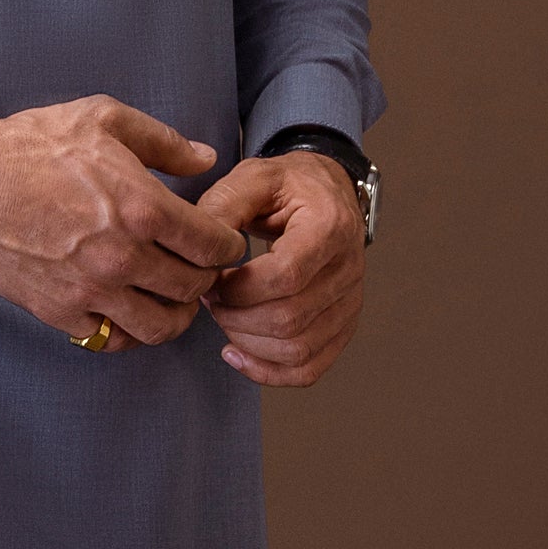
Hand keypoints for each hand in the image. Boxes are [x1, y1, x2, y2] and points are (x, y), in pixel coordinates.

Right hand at [0, 99, 247, 345]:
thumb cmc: (34, 145)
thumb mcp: (105, 120)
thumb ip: (164, 142)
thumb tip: (206, 158)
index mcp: (144, 208)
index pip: (215, 247)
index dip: (228, 245)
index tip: (222, 243)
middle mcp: (124, 257)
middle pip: (193, 290)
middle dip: (205, 279)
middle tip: (197, 268)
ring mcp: (92, 290)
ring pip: (160, 327)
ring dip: (173, 314)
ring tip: (168, 298)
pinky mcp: (61, 311)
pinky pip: (110, 337)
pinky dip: (124, 328)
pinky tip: (123, 307)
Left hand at [195, 149, 366, 386]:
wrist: (326, 191)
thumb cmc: (287, 185)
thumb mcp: (252, 177)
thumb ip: (222, 206)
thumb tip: (197, 250)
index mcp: (329, 227)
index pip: (286, 277)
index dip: (239, 289)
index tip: (211, 279)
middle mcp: (348, 268)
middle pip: (289, 319)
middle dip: (236, 317)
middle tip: (210, 298)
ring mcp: (349, 301)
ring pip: (298, 349)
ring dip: (247, 342)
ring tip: (224, 315)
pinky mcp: (342, 325)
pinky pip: (309, 368)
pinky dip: (268, 371)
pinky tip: (237, 351)